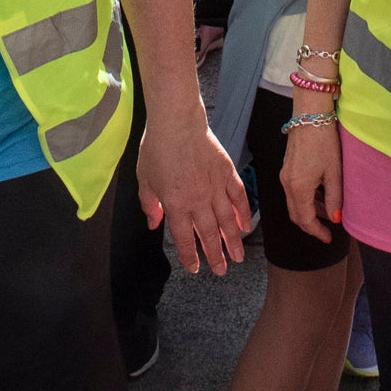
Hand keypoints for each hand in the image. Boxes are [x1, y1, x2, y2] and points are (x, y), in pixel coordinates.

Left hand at [134, 110, 249, 274]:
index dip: (190, 256)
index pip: (184, 238)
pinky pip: (238, 197)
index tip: (195, 268)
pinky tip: (245, 226)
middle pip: (208, 234)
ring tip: (238, 258)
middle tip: (221, 270)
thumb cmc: (157, 147)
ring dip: (232, 241)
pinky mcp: (227, 172)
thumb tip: (154, 223)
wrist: (177, 120)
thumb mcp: (144, 179)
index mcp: (175, 203)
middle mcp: (197, 200)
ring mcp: (215, 187)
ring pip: (227, 221)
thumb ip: (150, 204)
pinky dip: (243, 213)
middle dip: (215, 255)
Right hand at [276, 107, 344, 243]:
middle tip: (327, 230)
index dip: (317, 232)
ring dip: (309, 212)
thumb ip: (334, 198)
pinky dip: (305, 200)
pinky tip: (320, 196)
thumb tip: (335, 218)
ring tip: (328, 212)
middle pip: (296, 215)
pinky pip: (293, 192)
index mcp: (298, 188)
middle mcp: (287, 184)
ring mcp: (284, 175)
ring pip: (294, 203)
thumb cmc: (324, 141)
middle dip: (311, 225)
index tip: (328, 238)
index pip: (305, 220)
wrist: (310, 115)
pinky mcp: (287, 168)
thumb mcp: (334, 172)